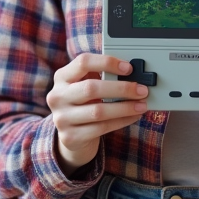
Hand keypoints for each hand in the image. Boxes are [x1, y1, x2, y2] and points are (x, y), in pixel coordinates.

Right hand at [47, 54, 147, 174]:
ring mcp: (62, 118)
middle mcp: (57, 96)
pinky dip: (121, 121)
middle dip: (121, 88)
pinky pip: (101, 128)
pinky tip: (133, 117)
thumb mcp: (86, 85)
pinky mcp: (71, 137)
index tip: (128, 68)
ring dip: (125, 108)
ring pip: (98, 111)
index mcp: (62, 77)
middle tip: (141, 90)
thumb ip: (102, 76)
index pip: (83, 62)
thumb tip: (132, 74)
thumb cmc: (83, 103)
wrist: (71, 134)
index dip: (107, 62)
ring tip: (141, 105)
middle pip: (91, 87)